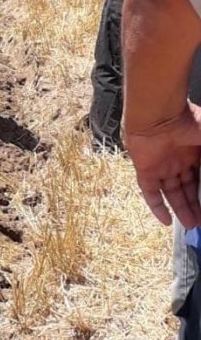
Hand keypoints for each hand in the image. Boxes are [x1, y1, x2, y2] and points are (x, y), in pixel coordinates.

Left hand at [126, 103, 200, 227]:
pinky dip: (157, 206)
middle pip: (187, 187)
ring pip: (171, 192)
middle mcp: (177, 159)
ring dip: (180, 208)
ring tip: (191, 225)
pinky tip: (166, 221)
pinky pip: (149, 192)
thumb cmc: (189, 122)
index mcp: (193, 151)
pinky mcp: (145, 169)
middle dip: (195, 204)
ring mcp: (160, 165)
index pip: (200, 176)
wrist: (160, 115)